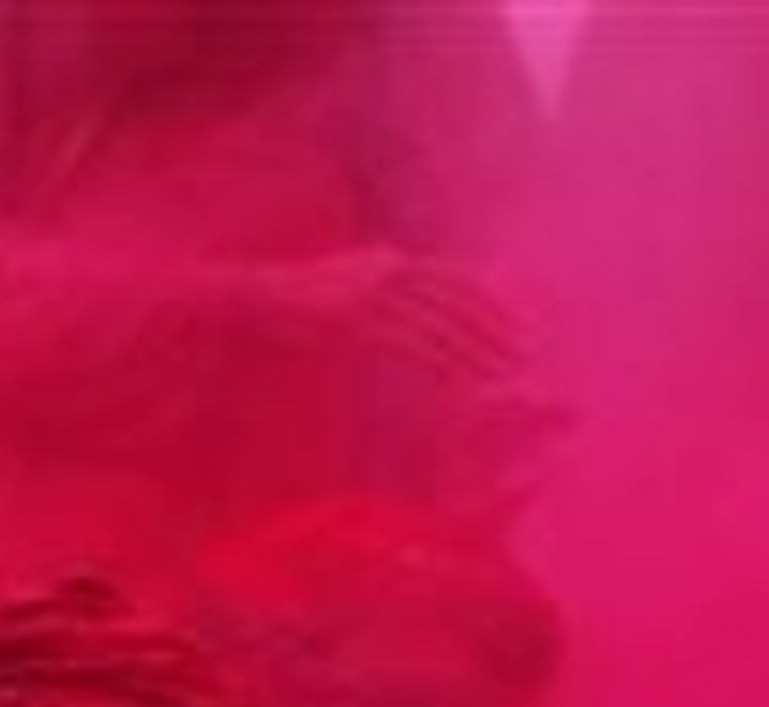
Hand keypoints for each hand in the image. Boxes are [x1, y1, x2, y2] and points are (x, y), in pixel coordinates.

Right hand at [260, 246, 528, 389]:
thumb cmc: (290, 311)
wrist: (243, 303)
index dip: (490, 304)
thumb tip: (401, 319)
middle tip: (525, 357)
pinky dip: (440, 360)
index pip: (454, 279)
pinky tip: (459, 381)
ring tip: (504, 375)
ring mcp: (368, 292)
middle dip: (493, 329)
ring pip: (438, 322)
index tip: (519, 328)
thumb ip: (376, 301)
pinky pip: (409, 341)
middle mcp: (384, 270)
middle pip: (456, 300)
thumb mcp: (342, 295)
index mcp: (385, 263)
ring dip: (474, 350)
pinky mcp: (353, 318)